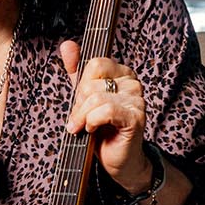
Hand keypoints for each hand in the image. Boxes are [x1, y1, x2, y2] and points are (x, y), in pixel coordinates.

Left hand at [60, 40, 151, 192]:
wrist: (116, 159)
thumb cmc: (101, 129)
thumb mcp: (83, 97)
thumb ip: (76, 70)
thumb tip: (67, 44)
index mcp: (122, 73)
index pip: (94, 64)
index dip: (81, 86)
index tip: (81, 104)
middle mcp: (133, 82)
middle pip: (91, 83)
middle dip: (79, 105)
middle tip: (83, 120)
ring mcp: (137, 99)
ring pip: (95, 98)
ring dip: (83, 117)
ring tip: (86, 127)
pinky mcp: (136, 117)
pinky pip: (105, 111)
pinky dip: (92, 122)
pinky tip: (94, 130)